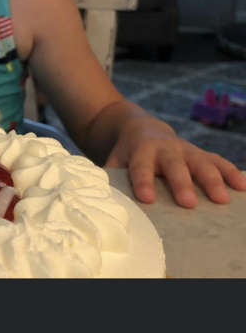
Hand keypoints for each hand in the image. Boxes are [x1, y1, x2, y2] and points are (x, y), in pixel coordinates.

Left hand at [105, 117, 245, 207]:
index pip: (140, 167)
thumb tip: (101, 198)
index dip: (143, 181)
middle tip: (188, 203)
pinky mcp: (200, 153)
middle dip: (182, 183)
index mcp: (140, 151)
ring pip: (200, 162)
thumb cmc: (127, 154)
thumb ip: (110, 177)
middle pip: (174, 165)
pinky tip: (242, 186)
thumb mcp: (115, 160)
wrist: (140, 129)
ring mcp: (185, 150)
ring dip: (212, 180)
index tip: (146, 198)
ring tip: (222, 199)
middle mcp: (165, 149)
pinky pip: (218, 161)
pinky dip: (231, 172)